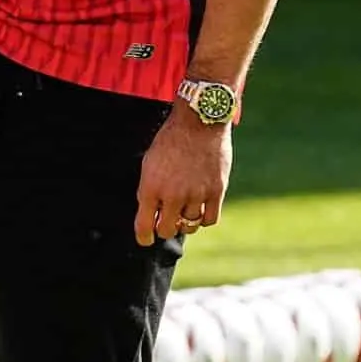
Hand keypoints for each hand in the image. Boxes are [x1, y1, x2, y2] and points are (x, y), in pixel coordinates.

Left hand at [135, 113, 231, 246]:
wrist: (199, 122)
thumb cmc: (171, 141)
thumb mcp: (150, 163)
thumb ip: (148, 191)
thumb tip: (151, 215)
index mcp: (151, 187)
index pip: (144, 226)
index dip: (144, 237)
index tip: (146, 239)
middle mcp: (173, 195)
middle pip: (168, 230)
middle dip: (165, 227)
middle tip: (168, 220)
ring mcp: (196, 194)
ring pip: (190, 225)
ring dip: (186, 220)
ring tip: (185, 207)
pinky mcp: (216, 191)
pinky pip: (210, 219)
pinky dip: (205, 218)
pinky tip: (201, 209)